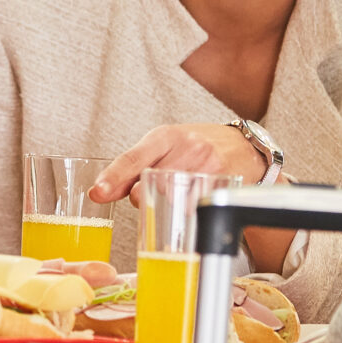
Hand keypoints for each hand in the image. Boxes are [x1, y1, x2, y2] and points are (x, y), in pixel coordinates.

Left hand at [89, 123, 265, 204]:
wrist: (243, 147)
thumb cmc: (197, 147)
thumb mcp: (162, 148)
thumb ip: (130, 170)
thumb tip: (98, 192)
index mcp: (166, 135)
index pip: (133, 157)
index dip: (114, 176)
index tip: (99, 192)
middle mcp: (186, 146)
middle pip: (151, 180)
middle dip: (142, 194)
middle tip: (147, 194)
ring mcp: (206, 163)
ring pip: (172, 194)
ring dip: (166, 201)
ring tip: (176, 190)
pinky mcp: (222, 180)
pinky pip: (195, 204)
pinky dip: (187, 207)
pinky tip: (192, 197)